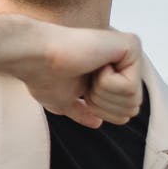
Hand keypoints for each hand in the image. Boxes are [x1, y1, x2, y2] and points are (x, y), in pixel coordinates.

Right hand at [0, 15, 143, 128]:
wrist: (34, 55)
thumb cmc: (42, 75)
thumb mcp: (62, 100)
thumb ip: (82, 110)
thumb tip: (97, 122)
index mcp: (111, 70)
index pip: (125, 110)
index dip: (101, 110)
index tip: (80, 90)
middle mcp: (125, 57)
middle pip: (133, 108)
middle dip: (102, 104)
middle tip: (84, 81)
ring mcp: (130, 49)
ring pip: (133, 100)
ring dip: (102, 93)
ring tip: (88, 71)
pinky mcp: (132, 45)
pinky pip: (129, 87)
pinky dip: (106, 83)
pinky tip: (94, 64)